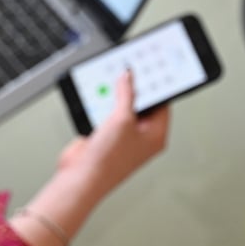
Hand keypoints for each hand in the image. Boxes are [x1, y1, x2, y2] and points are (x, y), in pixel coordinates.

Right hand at [10, 71, 168, 245]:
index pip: (162, 103)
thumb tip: (128, 76)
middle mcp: (141, 137)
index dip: (156, 85)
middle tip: (128, 70)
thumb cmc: (108, 160)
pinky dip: (101, 105)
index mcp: (155, 135)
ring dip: (114, 96)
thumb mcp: (122, 119)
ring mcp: (123, 137)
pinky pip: (106, 115)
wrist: (81, 177)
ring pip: (122, 108)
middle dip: (133, 88)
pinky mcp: (105, 137)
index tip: (150, 68)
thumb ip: (126, 94)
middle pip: (142, 104)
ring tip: (110, 81)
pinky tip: (96, 97)